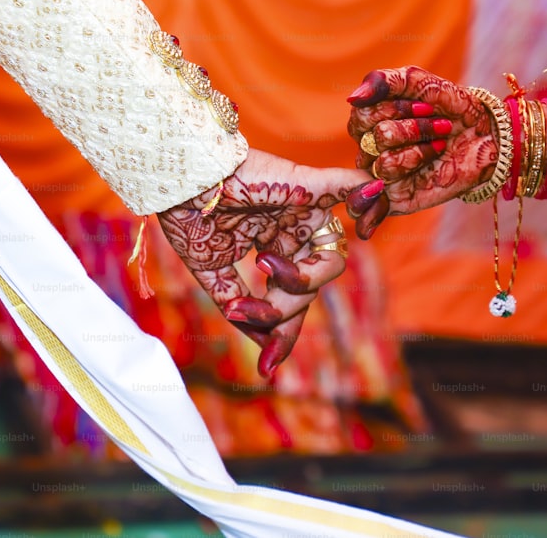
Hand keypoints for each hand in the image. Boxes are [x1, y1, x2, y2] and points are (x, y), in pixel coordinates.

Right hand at [156, 149, 371, 376]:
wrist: (175, 181)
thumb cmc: (188, 216)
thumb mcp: (212, 271)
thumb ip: (240, 304)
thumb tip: (264, 340)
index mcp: (272, 247)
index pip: (292, 297)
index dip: (282, 334)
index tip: (266, 366)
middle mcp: (294, 232)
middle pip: (312, 286)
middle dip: (283, 311)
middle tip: (246, 312)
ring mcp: (305, 210)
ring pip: (331, 260)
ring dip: (300, 279)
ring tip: (264, 266)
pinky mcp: (308, 185)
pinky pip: (350, 186)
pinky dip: (368, 195)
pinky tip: (371, 205)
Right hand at [345, 66, 498, 238]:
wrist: (489, 135)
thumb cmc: (452, 107)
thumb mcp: (419, 82)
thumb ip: (383, 82)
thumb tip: (352, 99)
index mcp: (371, 125)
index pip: (360, 117)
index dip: (394, 108)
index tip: (427, 105)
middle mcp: (372, 153)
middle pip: (371, 137)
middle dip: (413, 126)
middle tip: (441, 124)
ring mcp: (383, 178)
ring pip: (382, 160)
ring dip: (420, 145)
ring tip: (441, 143)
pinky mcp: (396, 199)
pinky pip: (387, 183)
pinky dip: (414, 162)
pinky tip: (434, 156)